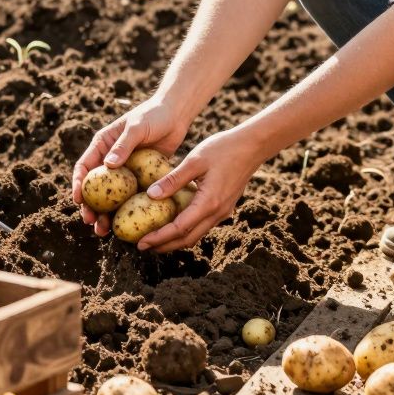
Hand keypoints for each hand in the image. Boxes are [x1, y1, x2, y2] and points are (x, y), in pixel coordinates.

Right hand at [71, 98, 189, 235]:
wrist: (176, 115)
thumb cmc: (154, 115)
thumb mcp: (137, 128)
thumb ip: (123, 145)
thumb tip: (108, 165)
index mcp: (102, 145)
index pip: (84, 167)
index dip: (77, 185)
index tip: (78, 201)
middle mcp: (110, 159)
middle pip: (94, 188)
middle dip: (90, 207)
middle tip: (91, 223)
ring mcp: (124, 170)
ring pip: (111, 197)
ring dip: (106, 214)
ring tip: (104, 232)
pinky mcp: (139, 177)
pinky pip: (130, 197)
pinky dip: (127, 211)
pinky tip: (127, 225)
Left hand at [138, 128, 264, 251]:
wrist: (252, 147)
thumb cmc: (223, 149)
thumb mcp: (194, 161)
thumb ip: (173, 180)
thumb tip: (150, 195)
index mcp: (208, 203)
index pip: (179, 229)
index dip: (159, 238)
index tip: (141, 242)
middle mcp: (217, 213)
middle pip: (187, 239)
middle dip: (164, 246)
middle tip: (143, 247)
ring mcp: (222, 212)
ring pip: (195, 235)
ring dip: (174, 241)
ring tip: (154, 240)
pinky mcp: (224, 207)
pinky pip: (202, 226)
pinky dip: (185, 231)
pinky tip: (173, 224)